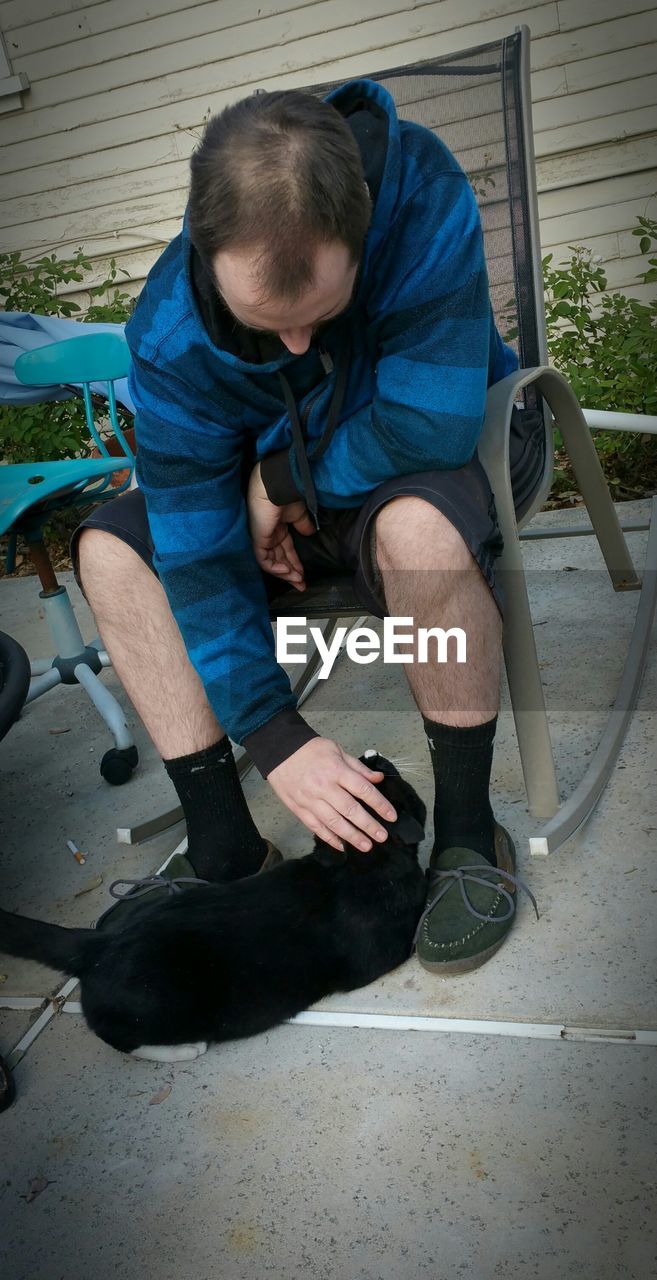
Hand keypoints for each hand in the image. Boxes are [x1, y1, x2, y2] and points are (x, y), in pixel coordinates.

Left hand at [247, 462, 313, 591]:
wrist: (279, 486)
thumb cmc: (288, 495)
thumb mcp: (299, 514)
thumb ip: (303, 525)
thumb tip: (310, 533)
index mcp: (278, 529)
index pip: (286, 551)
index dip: (295, 564)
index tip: (304, 577)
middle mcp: (270, 535)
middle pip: (279, 560)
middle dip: (291, 574)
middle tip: (301, 586)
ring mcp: (263, 538)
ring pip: (272, 562)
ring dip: (285, 574)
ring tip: (298, 580)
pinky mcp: (258, 539)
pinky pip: (264, 560)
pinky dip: (275, 568)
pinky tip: (287, 572)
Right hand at [268, 737, 397, 851]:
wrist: (279, 751)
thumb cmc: (311, 750)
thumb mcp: (337, 750)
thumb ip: (358, 768)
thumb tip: (378, 779)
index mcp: (336, 771)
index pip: (363, 790)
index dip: (379, 804)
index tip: (391, 816)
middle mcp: (324, 787)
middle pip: (350, 810)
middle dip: (368, 825)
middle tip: (382, 836)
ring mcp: (310, 800)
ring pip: (334, 822)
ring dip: (352, 836)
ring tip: (366, 846)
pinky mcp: (298, 809)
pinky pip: (316, 827)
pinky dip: (329, 838)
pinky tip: (341, 845)